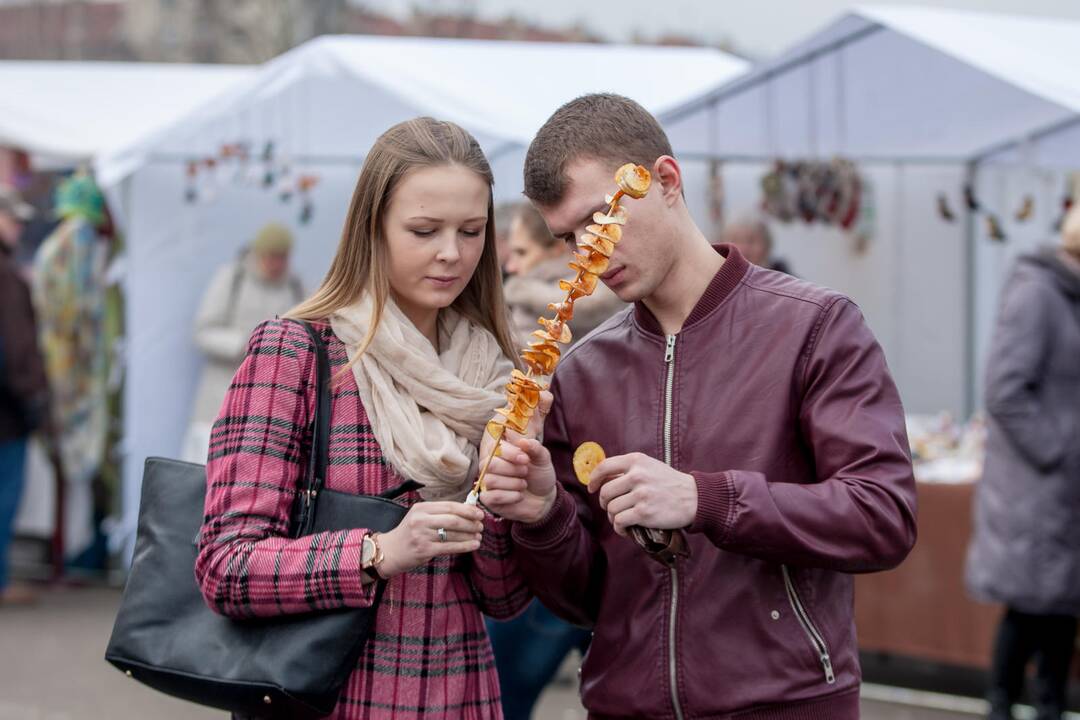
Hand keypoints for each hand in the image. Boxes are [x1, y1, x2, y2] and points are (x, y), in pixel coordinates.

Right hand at [377, 502, 483, 577]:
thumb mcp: (420, 517)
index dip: (467, 510)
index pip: (449, 506)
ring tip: (479, 536)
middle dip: (471, 522)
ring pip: (453, 533)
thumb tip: (468, 510)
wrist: (390, 551)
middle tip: (481, 526)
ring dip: (470, 535)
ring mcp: (422, 535)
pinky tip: (474, 545)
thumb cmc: (409, 533)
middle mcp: (421, 520)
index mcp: (421, 508)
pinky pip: (450, 547)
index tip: (479, 514)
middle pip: (453, 519)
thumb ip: (440, 513)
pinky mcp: (425, 550)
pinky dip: (465, 546)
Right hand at [478, 391, 555, 523]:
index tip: (525, 456)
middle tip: (526, 469)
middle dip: (514, 467)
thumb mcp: (543, 450)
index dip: (510, 448)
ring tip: (523, 482)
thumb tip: (545, 394)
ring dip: (514, 482)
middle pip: (491, 461)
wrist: (544, 500)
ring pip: (492, 478)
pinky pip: (495, 495)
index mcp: (499, 445)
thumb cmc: (539, 472)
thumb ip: (540, 425)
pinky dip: (512, 496)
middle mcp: (489, 459)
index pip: (493, 440)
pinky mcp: (488, 497)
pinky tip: (518, 494)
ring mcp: (486, 478)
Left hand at [589, 453, 697, 536]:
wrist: (694, 497)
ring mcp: (641, 494)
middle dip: (604, 503)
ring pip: (611, 509)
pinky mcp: (644, 513)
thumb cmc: (669, 482)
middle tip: (612, 508)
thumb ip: (628, 470)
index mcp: (636, 461)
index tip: (591, 487)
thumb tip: (602, 479)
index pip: (604, 467)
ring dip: (613, 517)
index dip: (593, 479)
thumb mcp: (649, 467)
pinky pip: (619, 522)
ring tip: (622, 519)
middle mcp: (637, 475)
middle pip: (605, 492)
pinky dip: (619, 528)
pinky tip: (625, 529)